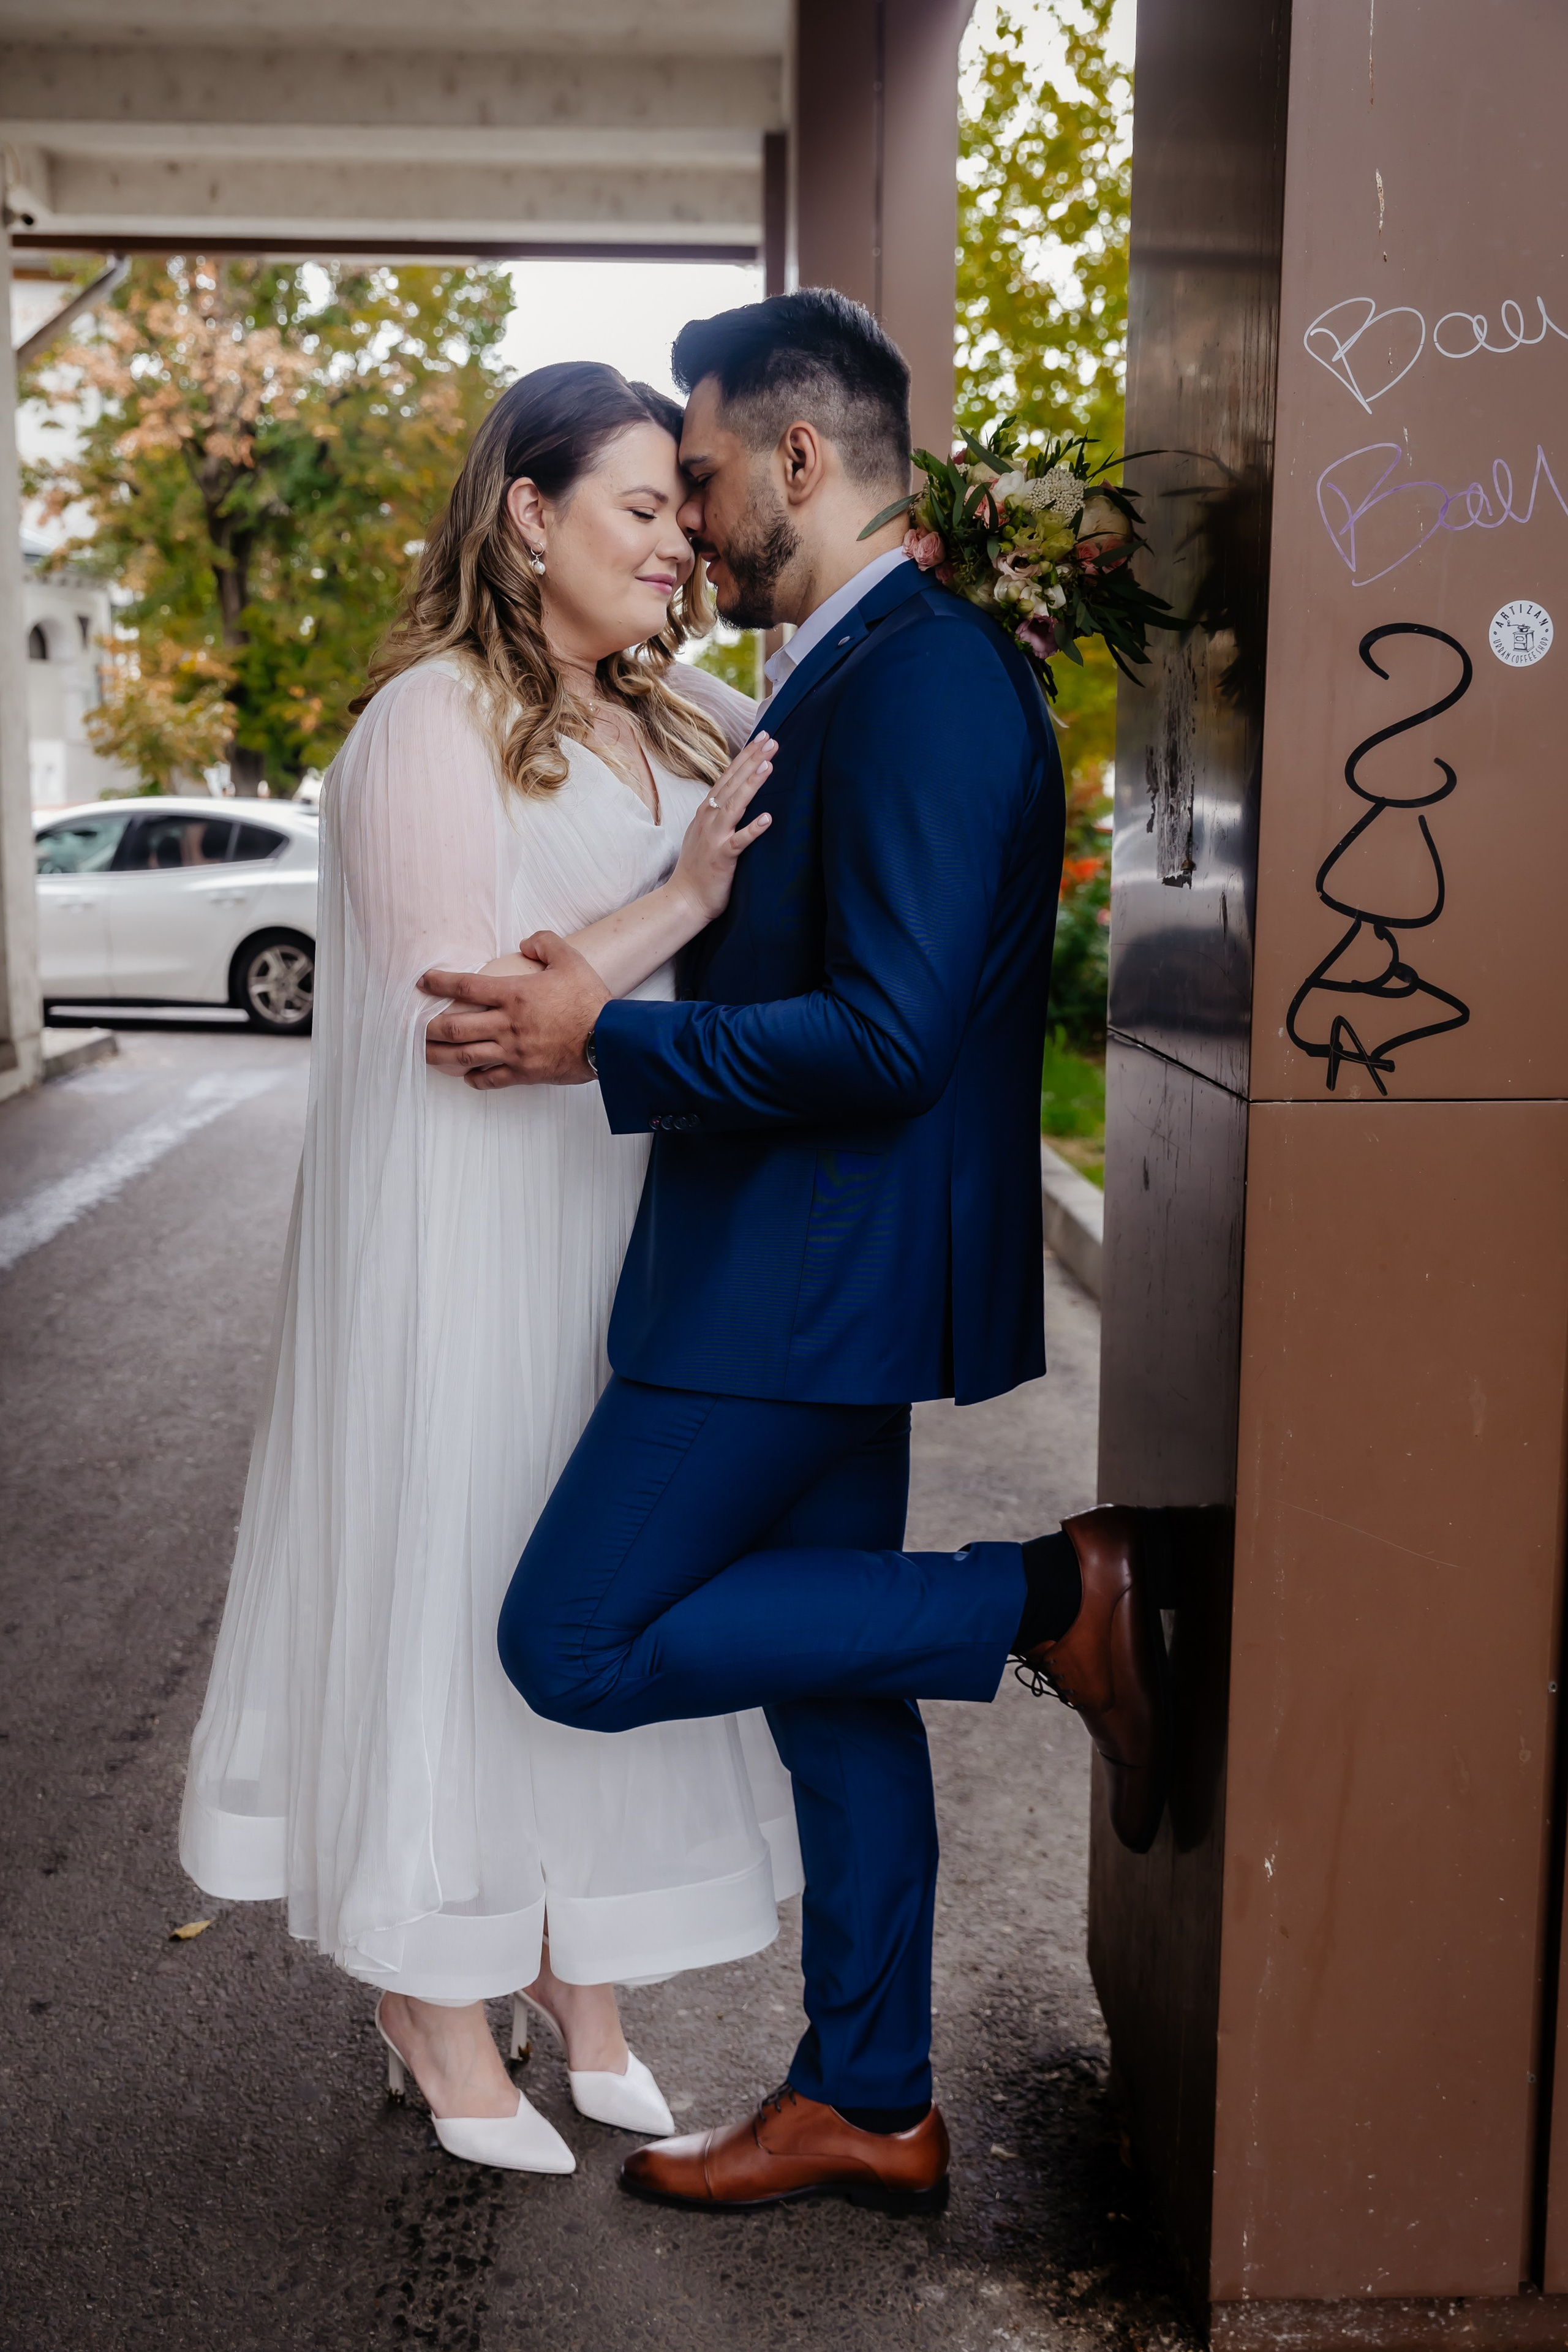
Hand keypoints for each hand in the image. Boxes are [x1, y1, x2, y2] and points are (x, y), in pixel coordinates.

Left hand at [421, 933, 610, 1088]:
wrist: (609, 1040)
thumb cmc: (590, 1001)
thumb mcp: (571, 960)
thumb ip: (545, 943)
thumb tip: (524, 944)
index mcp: (514, 994)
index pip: (466, 986)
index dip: (439, 982)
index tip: (422, 982)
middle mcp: (507, 1024)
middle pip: (455, 1027)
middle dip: (428, 1027)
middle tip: (412, 1026)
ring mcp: (513, 1052)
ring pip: (465, 1056)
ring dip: (440, 1056)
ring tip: (424, 1054)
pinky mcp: (524, 1073)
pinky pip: (491, 1080)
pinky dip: (474, 1079)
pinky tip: (467, 1076)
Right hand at [669, 734, 775, 923]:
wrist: (683, 899)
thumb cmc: (699, 868)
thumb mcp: (707, 833)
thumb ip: (720, 813)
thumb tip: (738, 795)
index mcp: (706, 811)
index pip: (728, 776)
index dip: (745, 756)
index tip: (763, 737)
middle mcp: (709, 819)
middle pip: (732, 783)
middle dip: (752, 760)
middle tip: (772, 740)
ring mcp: (714, 837)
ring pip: (734, 805)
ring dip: (751, 785)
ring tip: (768, 766)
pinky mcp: (721, 857)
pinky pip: (739, 842)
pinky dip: (752, 829)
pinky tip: (768, 818)